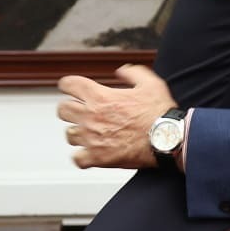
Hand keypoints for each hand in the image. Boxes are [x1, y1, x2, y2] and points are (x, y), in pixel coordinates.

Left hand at [57, 64, 176, 168]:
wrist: (167, 138)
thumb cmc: (159, 113)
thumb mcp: (150, 83)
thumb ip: (133, 73)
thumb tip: (121, 71)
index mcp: (100, 97)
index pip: (68, 84)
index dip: (68, 85)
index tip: (70, 88)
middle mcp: (91, 116)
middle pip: (62, 109)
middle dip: (70, 108)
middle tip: (81, 111)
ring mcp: (92, 138)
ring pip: (69, 134)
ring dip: (77, 132)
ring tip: (88, 133)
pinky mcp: (98, 157)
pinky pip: (77, 159)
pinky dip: (82, 157)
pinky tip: (90, 154)